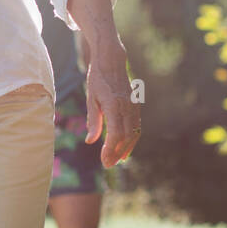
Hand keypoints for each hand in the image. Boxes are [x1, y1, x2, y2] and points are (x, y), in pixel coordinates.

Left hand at [84, 44, 139, 166]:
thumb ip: (93, 121)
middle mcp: (127, 107)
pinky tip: (124, 146)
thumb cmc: (98, 80)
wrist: (112, 62)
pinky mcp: (136, 106)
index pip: (116, 134)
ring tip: (118, 160)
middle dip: (118, 153)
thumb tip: (90, 141)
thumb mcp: (91, 99)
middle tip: (109, 165)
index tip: (104, 160)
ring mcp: (134, 106)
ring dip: (127, 148)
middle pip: (127, 137)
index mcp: (114, 106)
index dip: (111, 150)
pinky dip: (131, 139)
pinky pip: (136, 126)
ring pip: (134, 133)